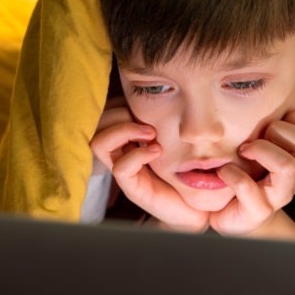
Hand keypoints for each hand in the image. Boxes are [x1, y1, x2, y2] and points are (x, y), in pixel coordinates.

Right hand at [90, 104, 208, 232]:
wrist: (197, 206)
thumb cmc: (187, 168)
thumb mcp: (176, 135)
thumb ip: (166, 115)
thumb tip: (164, 88)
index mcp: (127, 136)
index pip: (106, 109)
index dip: (120, 100)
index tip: (146, 102)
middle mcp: (119, 151)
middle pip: (97, 122)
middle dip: (120, 111)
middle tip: (149, 119)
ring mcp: (123, 170)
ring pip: (99, 142)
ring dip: (124, 130)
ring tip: (151, 133)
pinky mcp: (132, 188)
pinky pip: (120, 167)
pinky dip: (138, 154)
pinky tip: (157, 151)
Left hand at [209, 109, 294, 237]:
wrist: (233, 215)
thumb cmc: (248, 171)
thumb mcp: (264, 140)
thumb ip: (274, 118)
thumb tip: (275, 77)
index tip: (274, 123)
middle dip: (277, 131)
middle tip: (254, 138)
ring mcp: (281, 196)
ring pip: (288, 165)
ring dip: (260, 150)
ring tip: (243, 151)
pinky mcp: (259, 213)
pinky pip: (251, 190)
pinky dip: (233, 175)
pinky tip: (225, 171)